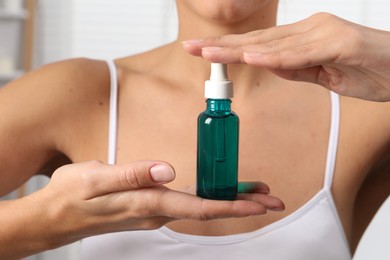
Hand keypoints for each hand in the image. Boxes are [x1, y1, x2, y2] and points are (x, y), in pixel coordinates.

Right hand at [15, 160, 282, 255]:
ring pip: (200, 206)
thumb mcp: (96, 178)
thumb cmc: (73, 196)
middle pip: (208, 208)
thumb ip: (133, 174)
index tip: (259, 204)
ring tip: (254, 193)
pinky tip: (216, 191)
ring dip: (229, 200)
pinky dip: (209, 197)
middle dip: (241, 204)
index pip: (200, 205)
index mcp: (148, 203)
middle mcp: (156, 211)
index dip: (232, 204)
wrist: (55, 216)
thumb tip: (167, 170)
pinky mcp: (148, 206)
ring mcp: (153, 210)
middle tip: (271, 200)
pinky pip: (187, 203)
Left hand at [183, 13, 389, 101]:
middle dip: (220, 45)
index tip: (202, 51)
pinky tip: (250, 58)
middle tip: (190, 47)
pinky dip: (274, 57)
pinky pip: (301, 53)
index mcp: (303, 37)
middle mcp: (309, 29)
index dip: (228, 48)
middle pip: (257, 39)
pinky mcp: (339, 43)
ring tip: (207, 53)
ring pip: (272, 44)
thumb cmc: (366, 71)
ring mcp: (323, 33)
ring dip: (237, 49)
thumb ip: (295, 67)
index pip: (259, 43)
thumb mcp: (322, 74)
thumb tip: (267, 64)